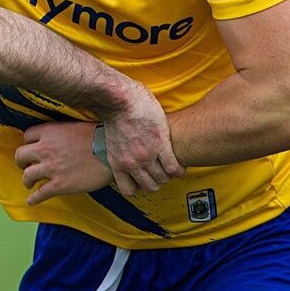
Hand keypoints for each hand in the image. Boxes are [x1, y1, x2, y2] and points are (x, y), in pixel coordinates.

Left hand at [16, 121, 112, 204]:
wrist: (111, 152)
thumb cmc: (99, 137)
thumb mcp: (75, 126)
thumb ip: (61, 133)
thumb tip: (58, 139)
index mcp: (50, 132)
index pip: (27, 136)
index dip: (29, 143)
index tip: (32, 148)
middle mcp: (45, 149)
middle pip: (20, 155)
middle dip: (21, 161)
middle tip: (26, 165)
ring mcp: (51, 168)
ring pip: (27, 176)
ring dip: (27, 180)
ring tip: (30, 183)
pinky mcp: (59, 185)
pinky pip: (40, 194)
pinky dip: (34, 198)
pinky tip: (32, 201)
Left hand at [100, 80, 183, 195]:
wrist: (119, 100)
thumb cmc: (114, 114)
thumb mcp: (111, 140)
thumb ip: (120, 152)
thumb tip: (126, 154)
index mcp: (117, 162)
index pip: (129, 190)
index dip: (138, 185)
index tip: (143, 177)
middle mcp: (132, 163)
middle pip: (150, 186)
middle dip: (157, 181)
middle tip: (161, 171)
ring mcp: (147, 156)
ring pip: (163, 179)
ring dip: (168, 175)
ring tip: (171, 166)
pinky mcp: (161, 145)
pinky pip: (174, 167)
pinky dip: (178, 169)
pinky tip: (178, 163)